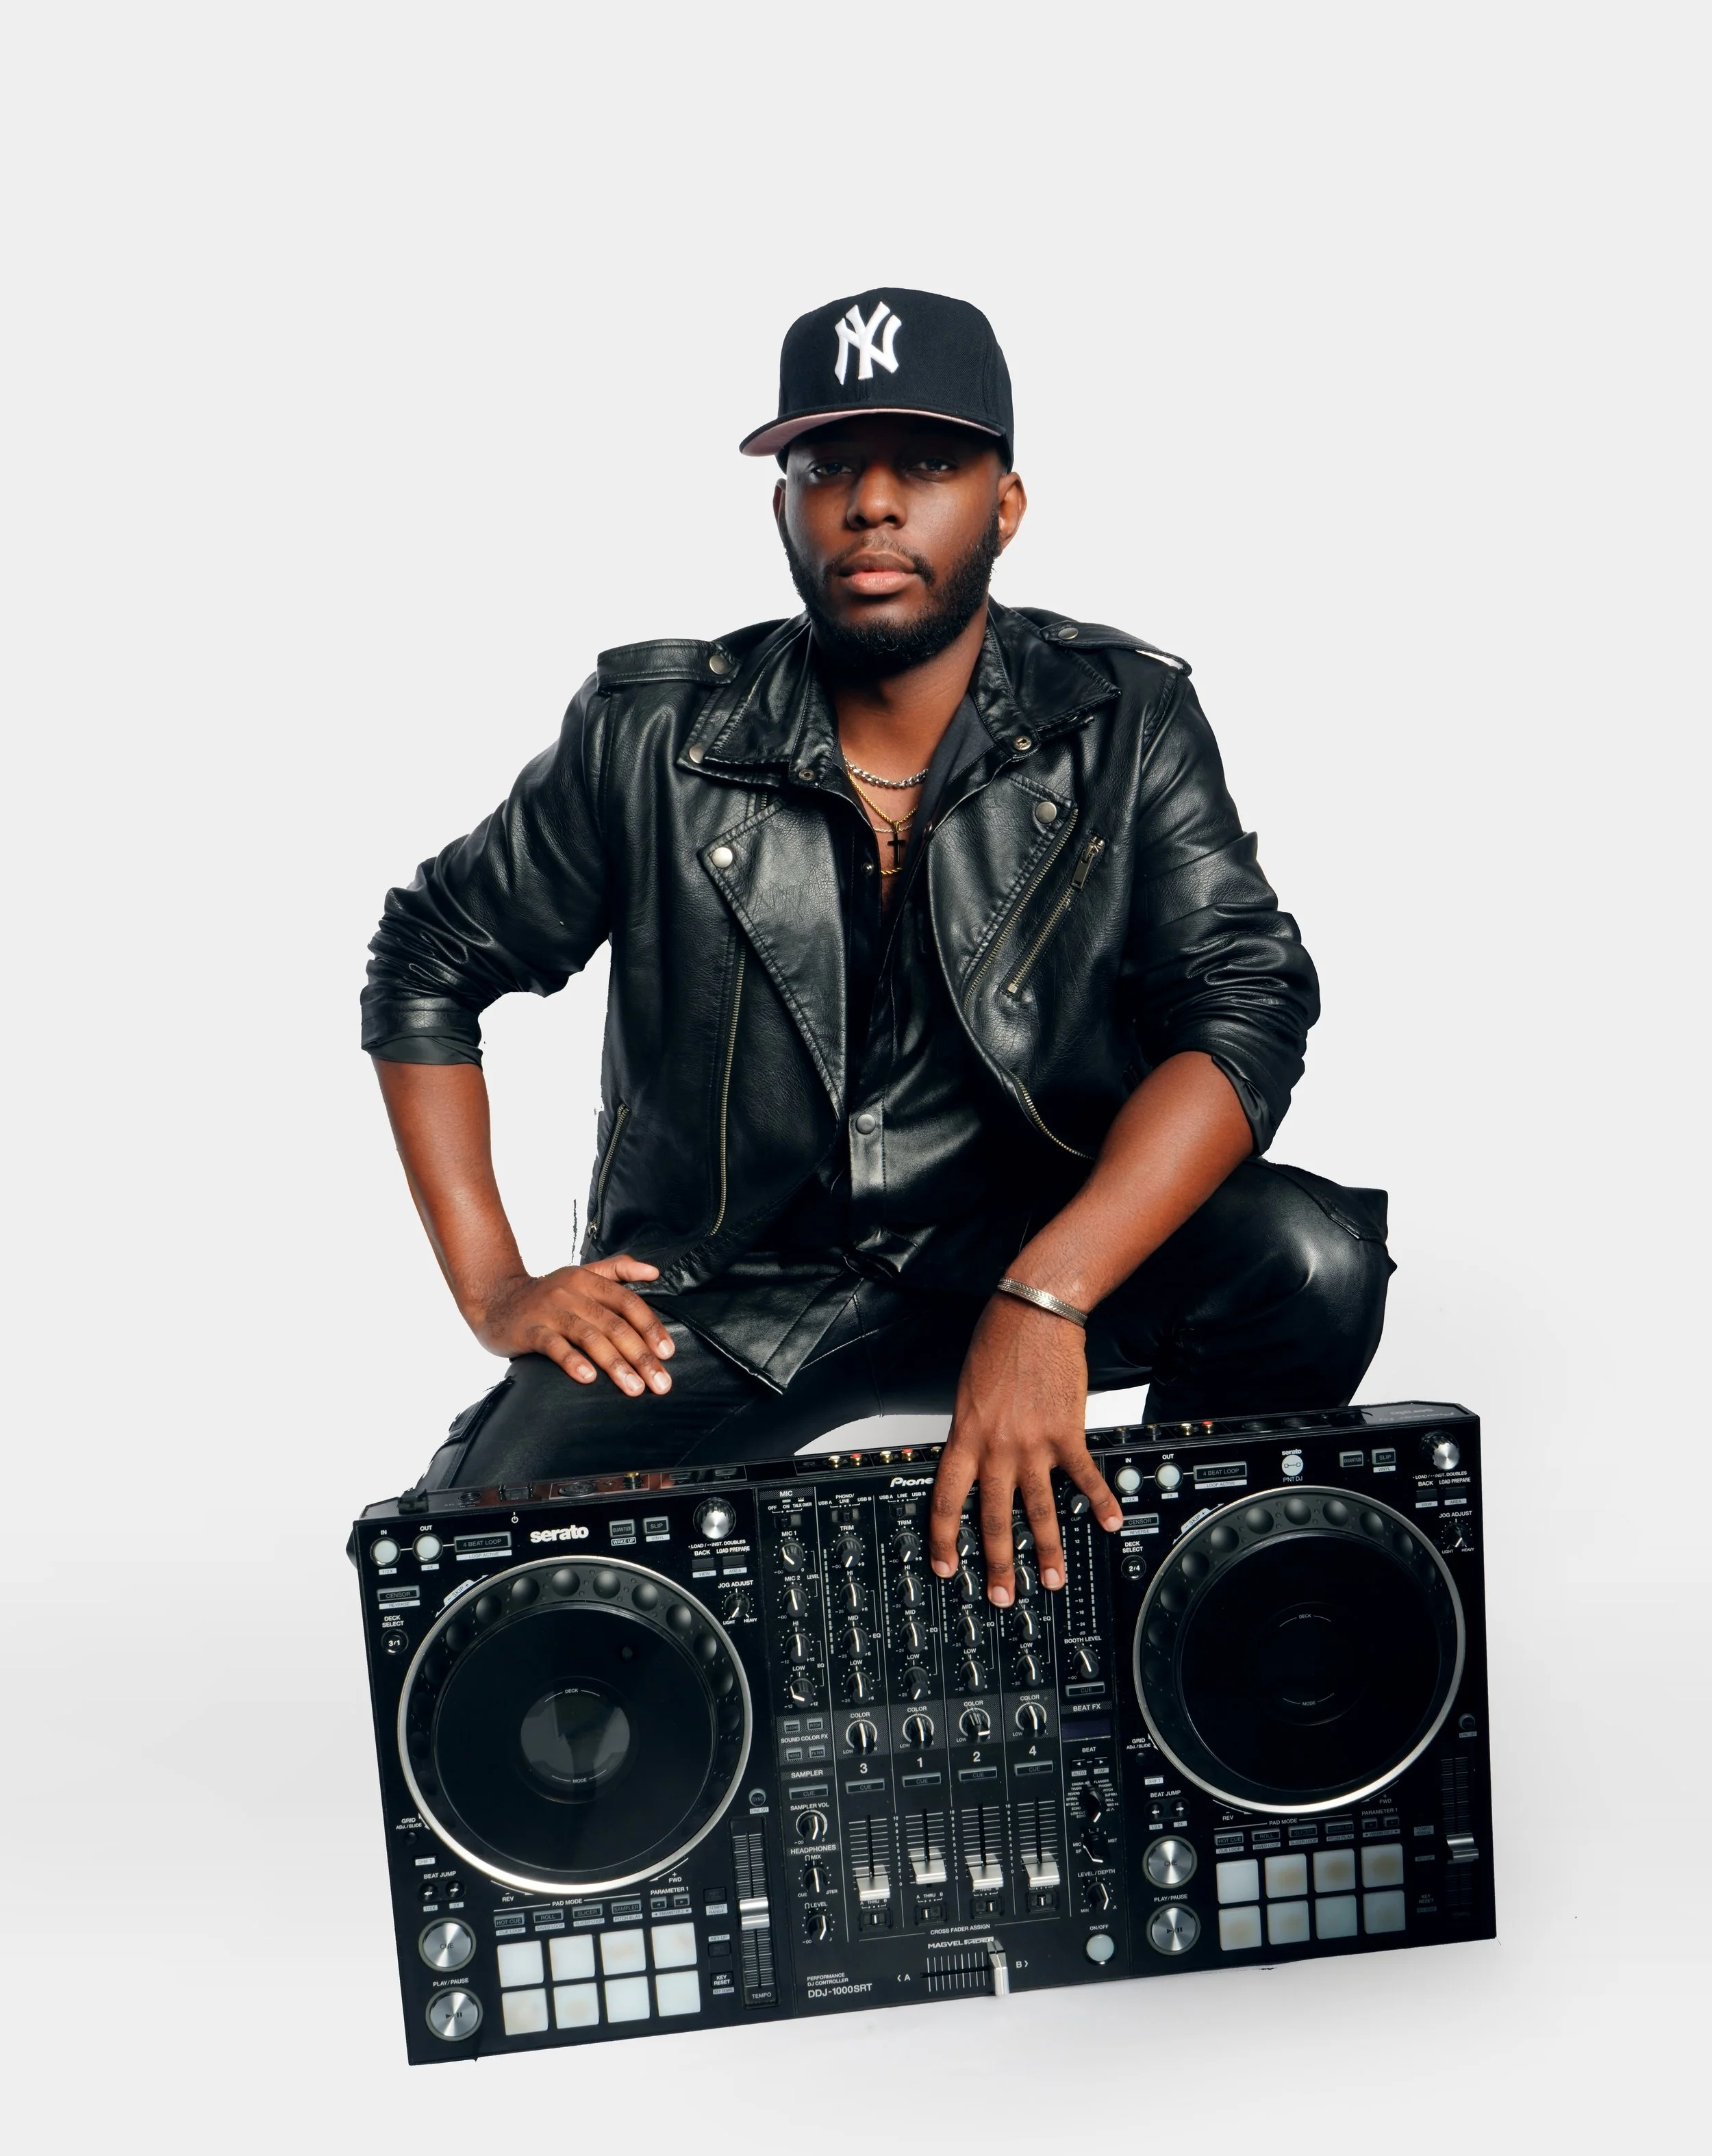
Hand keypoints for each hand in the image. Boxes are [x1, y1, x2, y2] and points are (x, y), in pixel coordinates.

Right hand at [471, 1255, 675, 1396]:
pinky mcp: (529, 1330)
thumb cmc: (547, 1293)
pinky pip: (553, 1346)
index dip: (650, 1327)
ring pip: (589, 1337)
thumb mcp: (583, 1273)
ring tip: (634, 1387)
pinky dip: (572, 1361)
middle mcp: (571, 1293)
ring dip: (615, 1364)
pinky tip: (588, 1378)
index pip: (627, 1302)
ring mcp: (549, 1311)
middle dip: (641, 1356)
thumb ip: (618, 1269)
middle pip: (614, 1324)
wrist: (495, 1299)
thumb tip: (655, 1271)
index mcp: (588, 1280)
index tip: (668, 1352)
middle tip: (659, 1382)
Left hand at [928, 1294, 1122, 1601]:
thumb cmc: (999, 1342)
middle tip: (1003, 1596)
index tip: (944, 1567)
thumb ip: (970, 1433)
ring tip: (1053, 1578)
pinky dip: (1100, 1501)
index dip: (942, 1538)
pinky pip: (1084, 1476)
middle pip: (992, 1517)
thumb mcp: (968, 1392)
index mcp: (964, 1436)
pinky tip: (1110, 1522)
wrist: (1034, 1313)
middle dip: (997, 1563)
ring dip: (1046, 1549)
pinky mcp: (1067, 1433)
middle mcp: (995, 1446)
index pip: (945, 1499)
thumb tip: (971, 1462)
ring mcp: (1032, 1443)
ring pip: (1037, 1509)